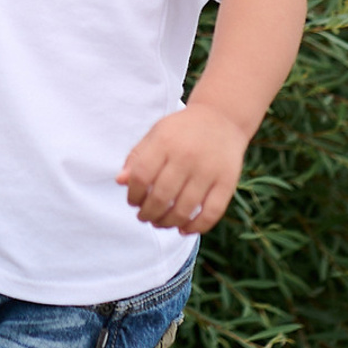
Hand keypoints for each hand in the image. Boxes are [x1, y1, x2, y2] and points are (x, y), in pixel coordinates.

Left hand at [116, 103, 250, 234]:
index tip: (133, 201)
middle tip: (144, 217)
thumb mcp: (156, 134)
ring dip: (167, 223)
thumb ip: (137, 157)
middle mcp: (186, 156)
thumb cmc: (182, 130)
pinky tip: (184, 229)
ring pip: (183, 209)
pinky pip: (211, 213)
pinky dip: (196, 227)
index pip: (141, 176)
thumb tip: (120, 182)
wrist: (222, 118)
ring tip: (160, 223)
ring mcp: (208, 170)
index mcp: (165, 142)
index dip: (133, 195)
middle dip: (147, 214)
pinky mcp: (227, 182)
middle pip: (160, 197)